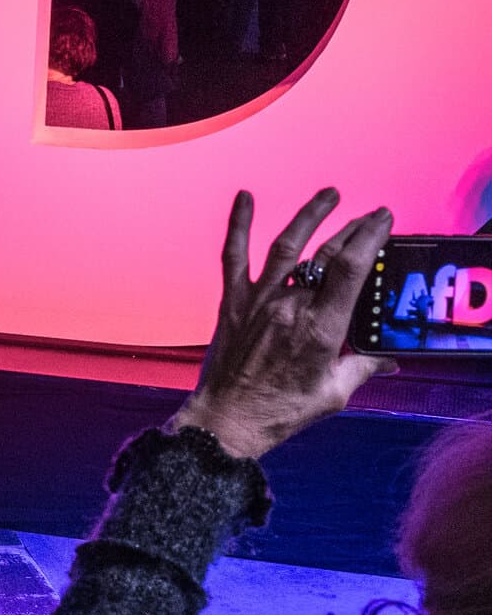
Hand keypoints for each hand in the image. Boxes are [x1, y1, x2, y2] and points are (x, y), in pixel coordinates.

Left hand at [169, 188, 395, 460]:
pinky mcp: (232, 302)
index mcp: (320, 329)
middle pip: (326, 255)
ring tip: (330, 194)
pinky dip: (238, 225)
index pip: (350, 270)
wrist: (227, 420)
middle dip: (352, 229)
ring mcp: (258, 301)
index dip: (368, 238)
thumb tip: (388, 359)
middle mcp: (289, 307)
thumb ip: (362, 368)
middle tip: (371, 214)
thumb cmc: (281, 412)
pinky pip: (234, 256)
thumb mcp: (333, 394)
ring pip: (286, 247)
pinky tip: (244, 197)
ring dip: (309, 216)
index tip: (382, 220)